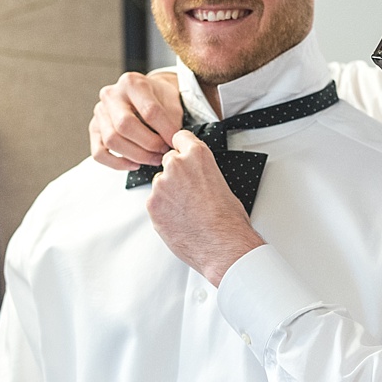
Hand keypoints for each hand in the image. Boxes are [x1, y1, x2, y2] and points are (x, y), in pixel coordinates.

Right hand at [90, 71, 184, 169]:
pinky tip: (135, 164)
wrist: (147, 96)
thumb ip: (171, 120)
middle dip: (148, 144)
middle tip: (164, 152)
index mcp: (131, 83)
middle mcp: (111, 95)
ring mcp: (99, 112)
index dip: (165, 130)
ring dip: (136, 155)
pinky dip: (117, 163)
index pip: (149, 110)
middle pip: (125, 125)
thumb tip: (170, 143)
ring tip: (154, 158)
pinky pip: (99, 153)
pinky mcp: (94, 129)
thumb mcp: (171, 102)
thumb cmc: (159, 100)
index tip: (176, 142)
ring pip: (111, 141)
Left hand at [145, 131, 265, 284]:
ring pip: (160, 184)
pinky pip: (154, 203)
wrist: (223, 245)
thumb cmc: (229, 219)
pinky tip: (179, 221)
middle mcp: (176, 165)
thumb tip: (197, 177)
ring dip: (168, 194)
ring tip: (187, 212)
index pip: (180, 137)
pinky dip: (163, 210)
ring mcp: (161, 185)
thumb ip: (202, 173)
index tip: (182, 153)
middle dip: (176, 174)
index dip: (182, 148)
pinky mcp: (152, 205)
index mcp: (197, 155)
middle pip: (168, 161)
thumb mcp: (221, 183)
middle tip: (189, 192)